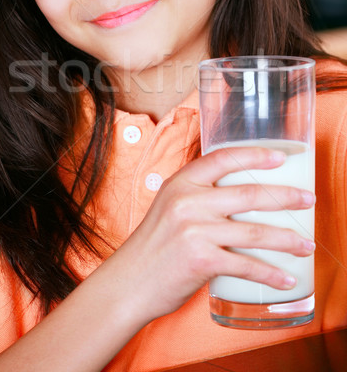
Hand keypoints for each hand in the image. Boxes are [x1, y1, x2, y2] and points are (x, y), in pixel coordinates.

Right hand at [112, 147, 314, 323]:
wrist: (129, 282)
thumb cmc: (153, 245)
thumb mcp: (170, 207)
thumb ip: (199, 196)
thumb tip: (242, 195)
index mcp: (181, 182)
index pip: (223, 158)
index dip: (255, 155)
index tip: (281, 158)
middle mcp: (188, 201)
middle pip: (248, 194)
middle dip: (286, 197)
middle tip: (308, 200)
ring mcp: (195, 230)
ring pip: (254, 231)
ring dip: (287, 239)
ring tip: (305, 245)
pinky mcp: (202, 260)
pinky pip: (246, 264)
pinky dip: (270, 273)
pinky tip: (285, 277)